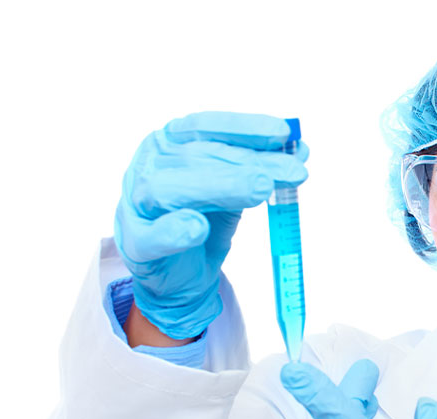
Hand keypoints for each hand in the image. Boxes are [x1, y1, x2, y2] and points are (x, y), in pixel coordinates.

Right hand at [114, 111, 307, 338]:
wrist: (179, 273)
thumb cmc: (202, 219)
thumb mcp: (235, 189)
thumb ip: (259, 167)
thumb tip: (299, 149)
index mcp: (172, 142)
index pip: (206, 126)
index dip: (245, 128)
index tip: (283, 133)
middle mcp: (151, 164)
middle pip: (199, 156)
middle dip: (250, 162)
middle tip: (292, 170)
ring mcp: (138, 203)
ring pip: (171, 189)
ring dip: (219, 186)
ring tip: (261, 189)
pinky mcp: (137, 243)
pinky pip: (151, 236)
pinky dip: (173, 231)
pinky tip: (196, 229)